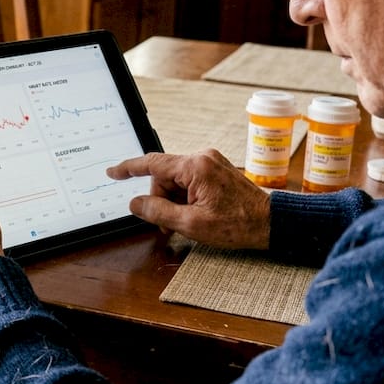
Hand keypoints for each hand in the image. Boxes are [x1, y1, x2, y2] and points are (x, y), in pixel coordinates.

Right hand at [107, 149, 271, 249]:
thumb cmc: (238, 224)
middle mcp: (202, 158)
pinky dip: (185, 197)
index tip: (112, 172)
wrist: (271, 222)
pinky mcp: (216, 169)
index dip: (128, 169)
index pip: (152, 164)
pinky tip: (193, 213)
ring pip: (176, 180)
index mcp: (195, 167)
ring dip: (174, 201)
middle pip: (164, 176)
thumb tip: (136, 203)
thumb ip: (159, 211)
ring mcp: (210, 162)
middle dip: (161, 200)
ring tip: (185, 222)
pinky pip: (189, 180)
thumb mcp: (191, 224)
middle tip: (167, 226)